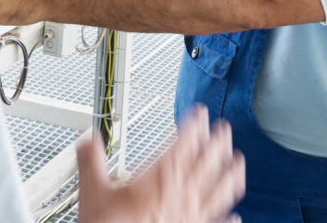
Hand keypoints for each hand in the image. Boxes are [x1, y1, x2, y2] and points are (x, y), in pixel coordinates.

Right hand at [77, 107, 245, 222]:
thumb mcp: (93, 192)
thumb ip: (91, 160)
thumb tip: (87, 137)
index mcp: (160, 179)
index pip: (184, 144)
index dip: (195, 126)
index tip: (201, 114)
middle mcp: (181, 196)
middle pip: (208, 163)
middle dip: (218, 143)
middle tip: (224, 130)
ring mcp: (191, 218)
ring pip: (220, 192)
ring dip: (231, 175)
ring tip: (238, 162)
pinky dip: (229, 219)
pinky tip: (235, 216)